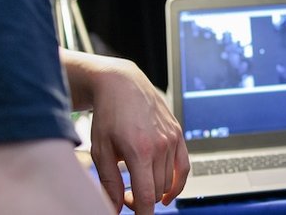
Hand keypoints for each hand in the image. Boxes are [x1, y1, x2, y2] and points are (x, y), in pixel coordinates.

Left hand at [63, 51, 189, 213]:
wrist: (122, 84)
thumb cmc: (109, 115)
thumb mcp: (101, 151)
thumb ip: (109, 183)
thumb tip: (116, 208)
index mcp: (140, 150)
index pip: (147, 196)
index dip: (142, 214)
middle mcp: (161, 145)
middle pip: (158, 191)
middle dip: (142, 200)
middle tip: (124, 194)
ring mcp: (172, 138)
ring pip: (169, 181)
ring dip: (156, 191)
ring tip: (137, 185)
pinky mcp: (178, 133)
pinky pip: (184, 166)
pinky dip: (178, 183)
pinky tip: (167, 192)